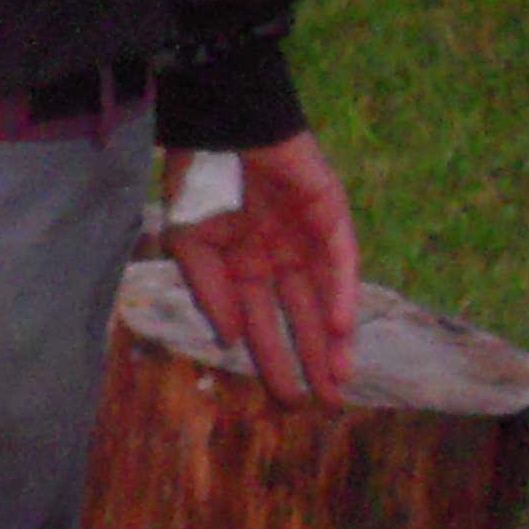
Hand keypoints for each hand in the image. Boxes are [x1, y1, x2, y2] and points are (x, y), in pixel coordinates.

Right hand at [166, 131, 360, 404]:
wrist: (222, 123)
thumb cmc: (199, 178)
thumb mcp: (188, 245)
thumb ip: (210, 292)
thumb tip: (228, 341)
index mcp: (244, 268)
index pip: (262, 325)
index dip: (273, 361)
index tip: (284, 401)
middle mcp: (279, 259)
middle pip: (300, 319)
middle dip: (313, 361)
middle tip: (326, 405)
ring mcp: (307, 238)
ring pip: (325, 297)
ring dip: (333, 338)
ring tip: (340, 378)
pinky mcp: (329, 213)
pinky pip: (338, 258)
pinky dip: (340, 291)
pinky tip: (338, 325)